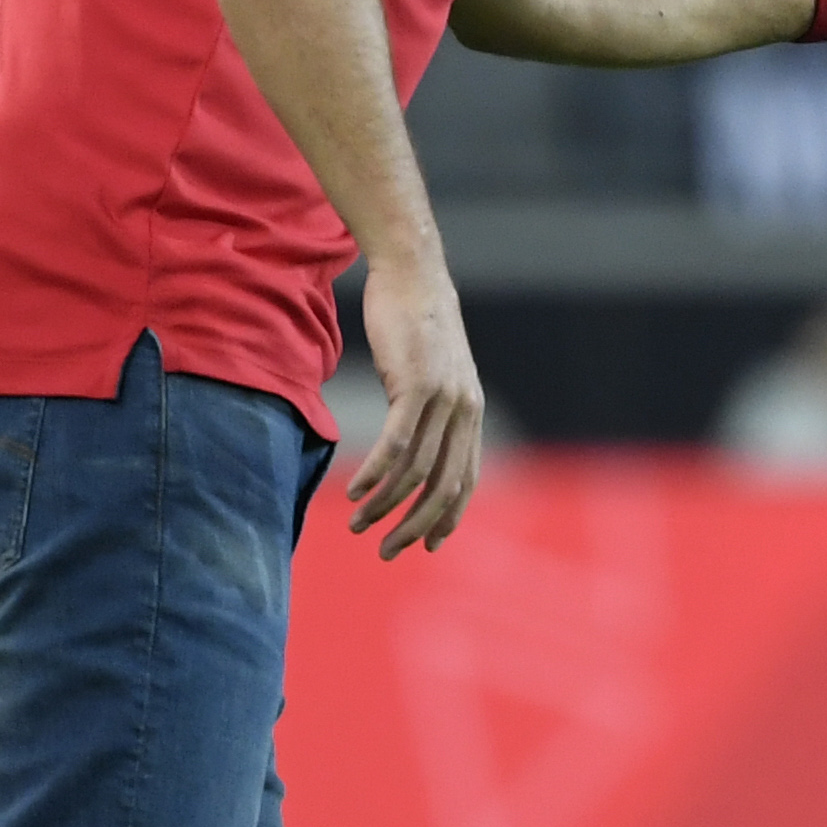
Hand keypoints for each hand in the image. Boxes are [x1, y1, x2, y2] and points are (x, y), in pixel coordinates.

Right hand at [345, 253, 483, 559]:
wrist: (413, 274)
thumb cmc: (416, 325)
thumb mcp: (432, 373)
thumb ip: (430, 410)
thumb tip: (413, 444)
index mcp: (471, 411)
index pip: (466, 478)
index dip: (448, 516)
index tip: (427, 545)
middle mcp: (464, 409)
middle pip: (445, 485)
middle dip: (416, 526)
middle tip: (387, 551)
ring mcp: (443, 397)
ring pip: (416, 469)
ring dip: (384, 504)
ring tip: (357, 524)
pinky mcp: (416, 384)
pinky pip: (396, 443)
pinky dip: (375, 474)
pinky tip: (356, 491)